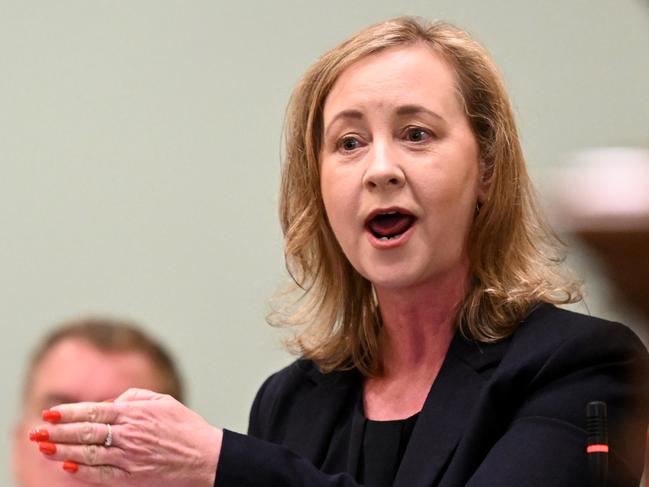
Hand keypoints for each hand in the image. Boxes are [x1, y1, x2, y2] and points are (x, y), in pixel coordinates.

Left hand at [31, 388, 222, 486]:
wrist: (205, 456)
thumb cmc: (185, 426)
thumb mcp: (164, 401)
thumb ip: (135, 396)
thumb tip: (111, 402)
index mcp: (135, 413)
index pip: (93, 411)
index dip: (69, 412)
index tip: (50, 412)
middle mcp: (129, 434)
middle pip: (85, 432)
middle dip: (58, 431)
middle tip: (37, 431)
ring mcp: (129, 458)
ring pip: (87, 454)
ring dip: (62, 451)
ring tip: (44, 448)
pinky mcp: (132, 477)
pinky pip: (100, 475)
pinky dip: (82, 471)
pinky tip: (67, 467)